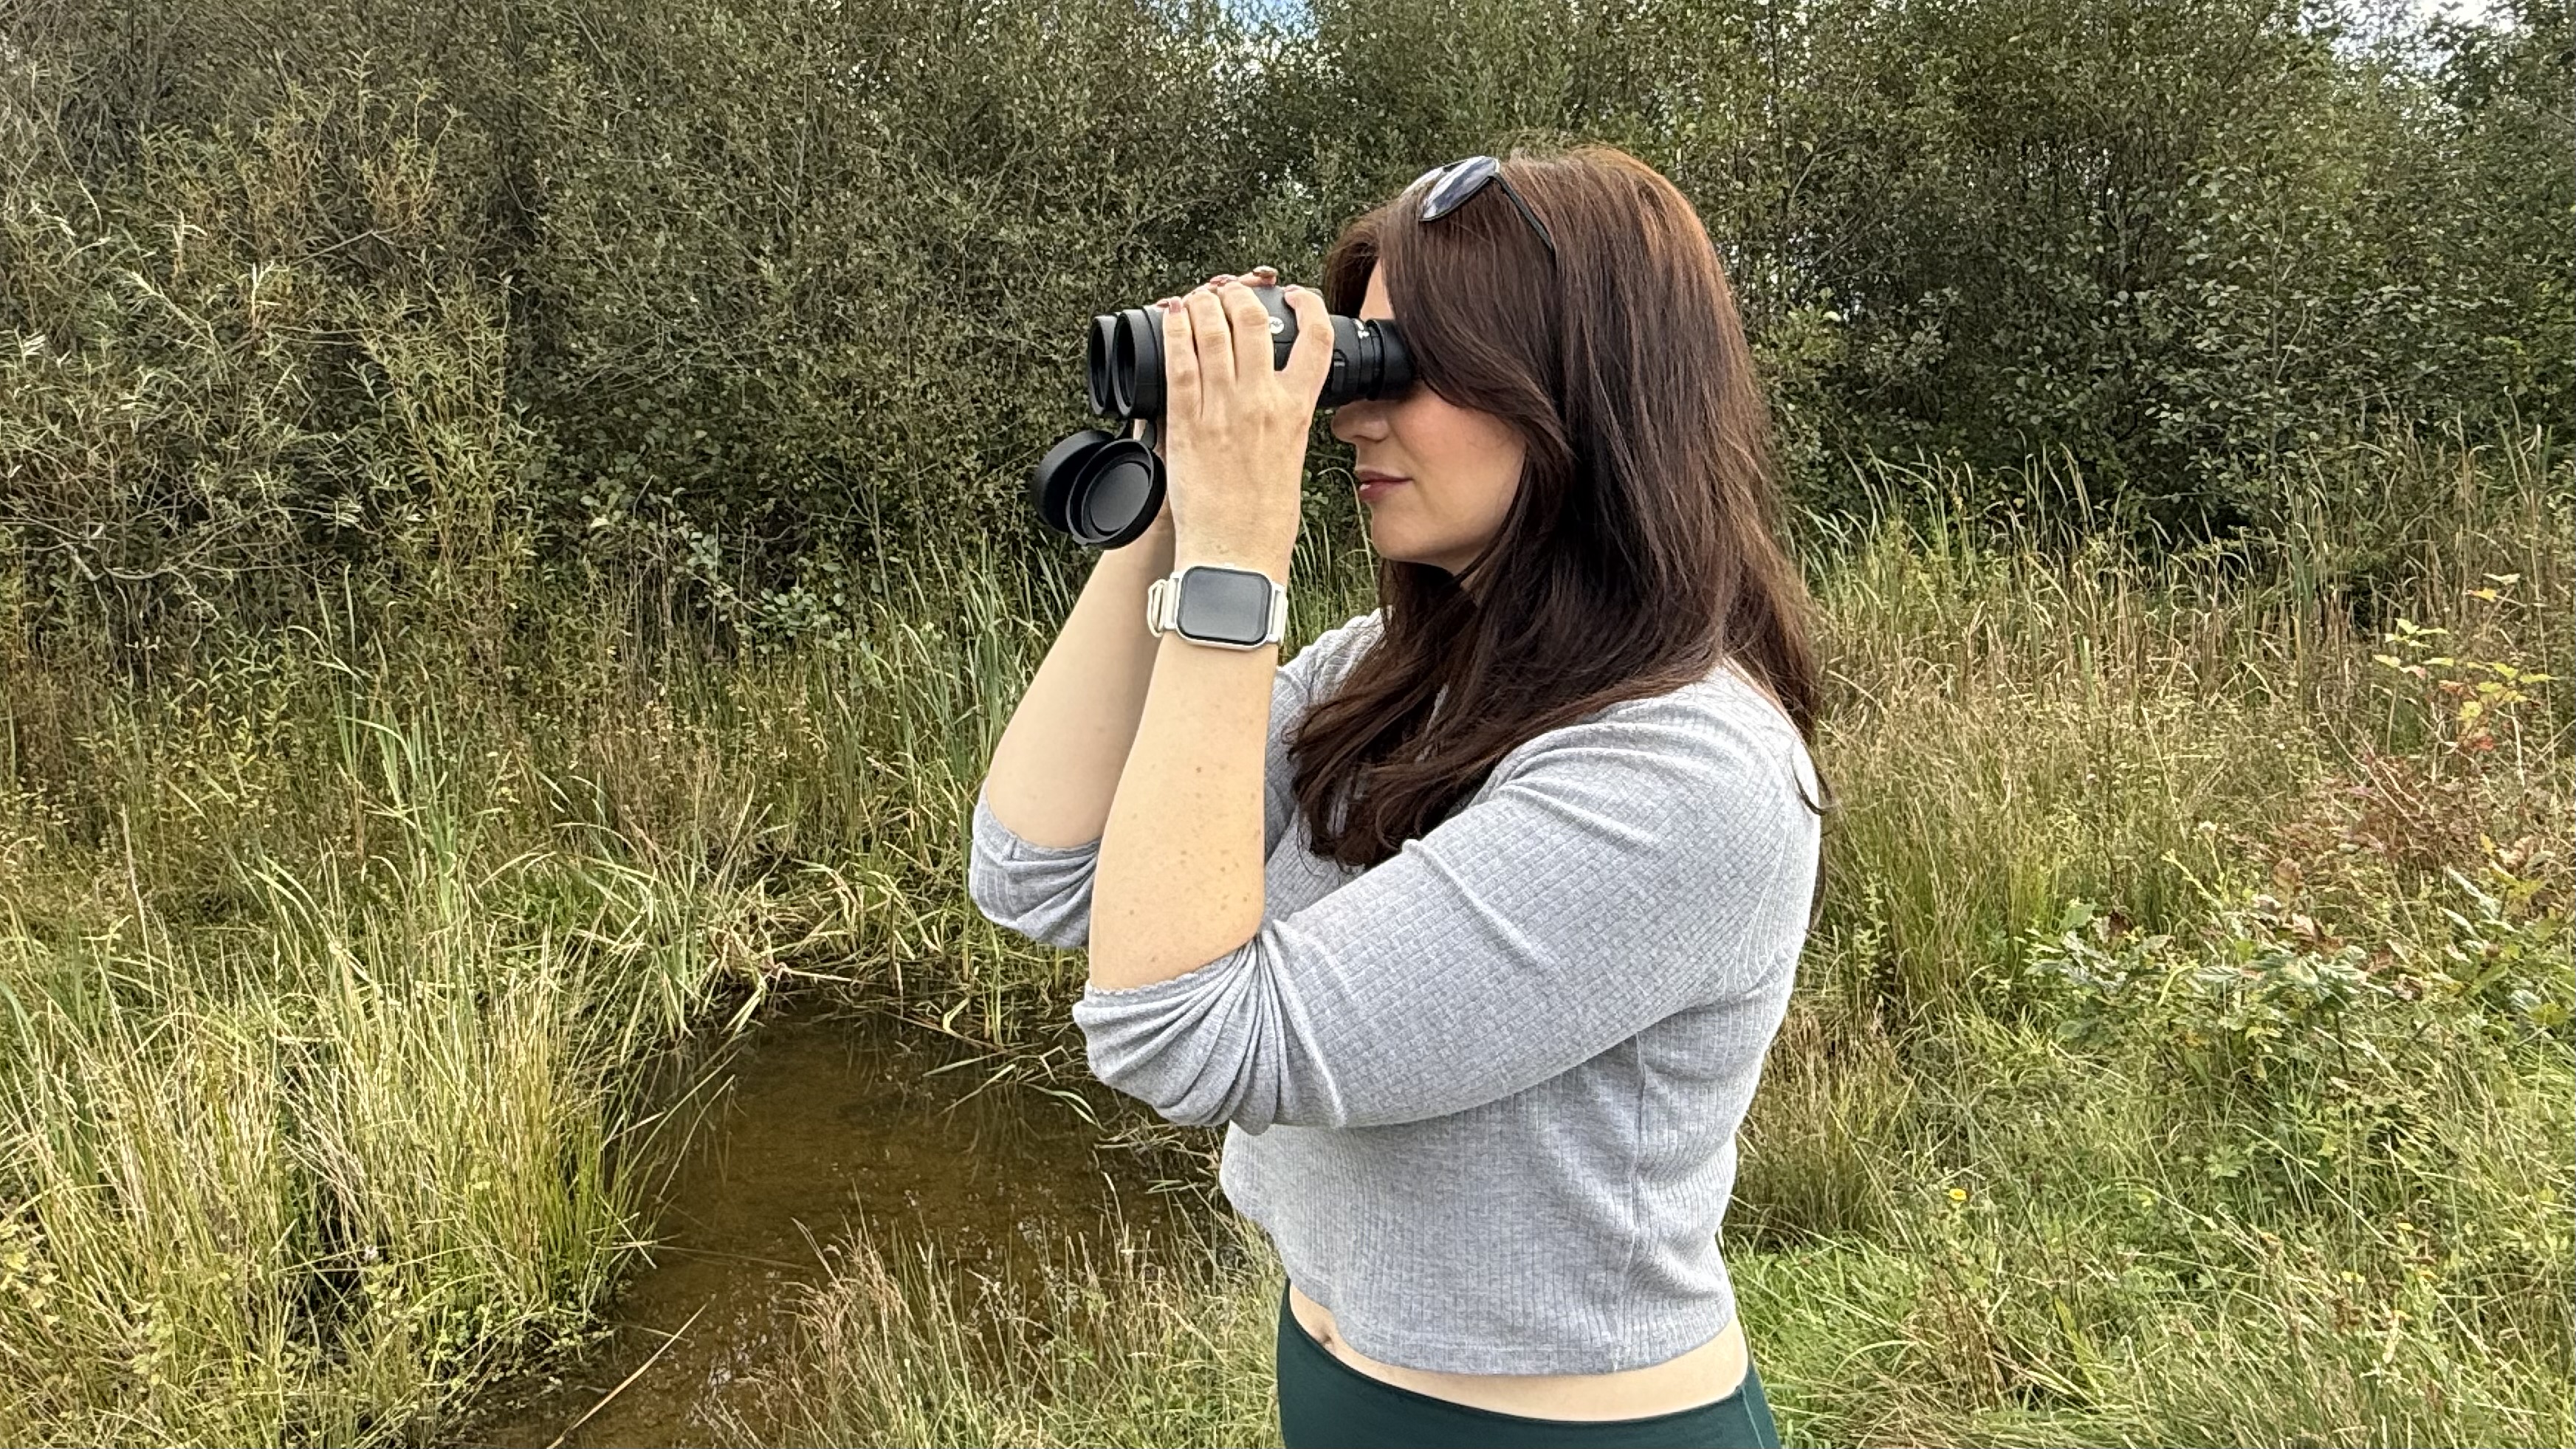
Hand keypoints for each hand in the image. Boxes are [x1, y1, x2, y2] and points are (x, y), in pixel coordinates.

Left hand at [1152, 264, 1332, 573]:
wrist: (1236, 554)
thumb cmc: (1263, 519)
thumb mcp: (1290, 459)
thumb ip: (1283, 420)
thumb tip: (1275, 397)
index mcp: (1297, 412)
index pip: (1317, 339)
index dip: (1306, 304)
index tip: (1293, 296)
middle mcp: (1263, 403)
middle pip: (1254, 321)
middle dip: (1238, 295)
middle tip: (1228, 293)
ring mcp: (1223, 409)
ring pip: (1213, 331)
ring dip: (1203, 303)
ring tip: (1198, 298)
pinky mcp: (1186, 423)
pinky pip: (1180, 362)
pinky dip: (1176, 330)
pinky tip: (1173, 317)